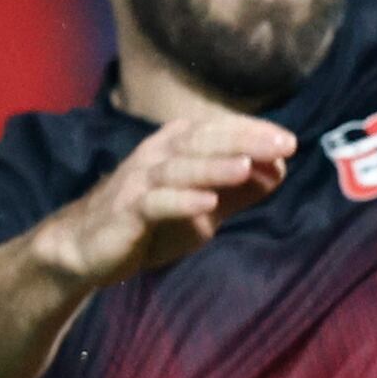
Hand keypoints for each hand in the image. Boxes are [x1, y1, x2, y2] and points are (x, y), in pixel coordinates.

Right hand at [33, 112, 295, 287]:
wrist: (87, 247)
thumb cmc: (150, 222)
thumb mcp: (203, 205)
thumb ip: (239, 190)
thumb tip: (280, 170)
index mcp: (176, 146)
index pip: (219, 130)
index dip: (253, 131)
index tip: (289, 140)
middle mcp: (157, 155)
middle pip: (203, 140)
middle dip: (244, 140)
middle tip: (283, 144)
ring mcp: (139, 182)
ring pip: (180, 168)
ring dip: (213, 166)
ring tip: (246, 166)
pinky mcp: (126, 212)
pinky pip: (156, 202)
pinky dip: (182, 201)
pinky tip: (207, 202)